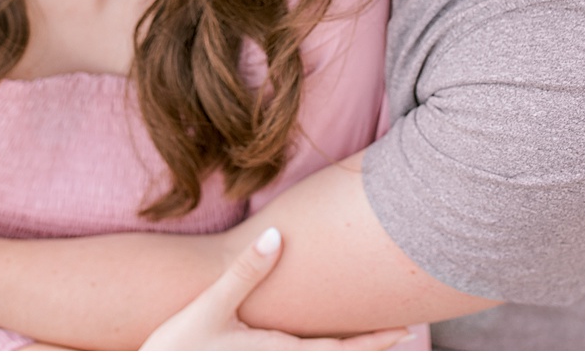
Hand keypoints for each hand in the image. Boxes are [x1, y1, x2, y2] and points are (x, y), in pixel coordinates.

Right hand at [141, 228, 410, 349]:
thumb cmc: (176, 348)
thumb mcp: (210, 307)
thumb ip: (244, 273)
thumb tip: (274, 236)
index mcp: (280, 353)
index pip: (342, 350)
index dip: (376, 341)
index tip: (408, 329)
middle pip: (338, 360)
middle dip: (371, 347)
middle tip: (406, 330)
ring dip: (347, 352)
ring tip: (374, 338)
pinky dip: (321, 353)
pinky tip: (322, 344)